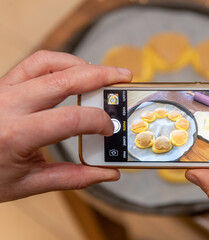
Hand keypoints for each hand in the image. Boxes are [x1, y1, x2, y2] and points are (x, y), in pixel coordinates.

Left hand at [0, 50, 131, 201]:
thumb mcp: (27, 184)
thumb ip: (72, 178)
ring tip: (101, 74)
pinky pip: (35, 62)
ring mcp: (3, 90)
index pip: (70, 118)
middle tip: (124, 78)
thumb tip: (107, 173)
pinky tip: (74, 73)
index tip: (110, 128)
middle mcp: (8, 105)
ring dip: (80, 64)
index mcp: (15, 135)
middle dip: (101, 76)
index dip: (98, 121)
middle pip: (64, 79)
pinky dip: (60, 62)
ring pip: (48, 62)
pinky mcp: (3, 84)